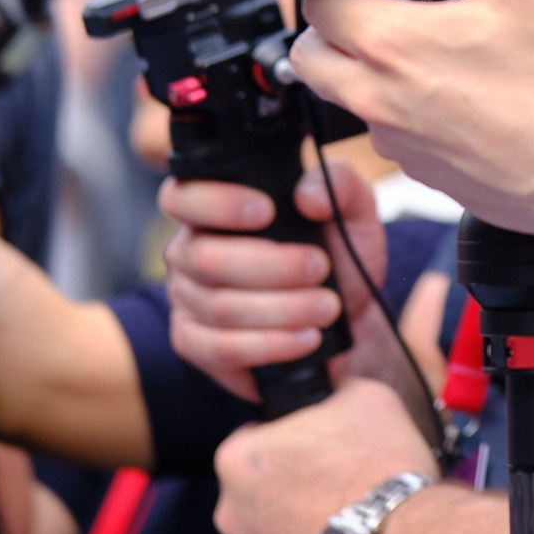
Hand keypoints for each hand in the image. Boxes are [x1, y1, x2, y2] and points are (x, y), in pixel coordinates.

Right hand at [163, 158, 384, 404]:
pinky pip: (222, 348)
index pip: (181, 196)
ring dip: (283, 309)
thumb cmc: (339, 254)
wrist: (348, 316)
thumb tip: (308, 195)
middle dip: (272, 265)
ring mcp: (187, 300)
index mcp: (212, 209)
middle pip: (205, 258)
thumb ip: (338, 184)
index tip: (267, 211)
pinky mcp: (196, 344)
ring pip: (220, 306)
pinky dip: (272, 344)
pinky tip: (307, 337)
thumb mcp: (352, 211)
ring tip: (327, 306)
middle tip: (320, 267)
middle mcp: (189, 251)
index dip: (216, 203)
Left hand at [214, 377, 440, 533]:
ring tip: (339, 518)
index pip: (252, 438)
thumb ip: (333, 388)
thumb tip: (332, 384)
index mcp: (238, 459)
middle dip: (286, 486)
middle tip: (331, 482)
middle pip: (255, 491)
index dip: (287, 438)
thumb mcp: (364, 396)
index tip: (315, 446)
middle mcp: (229, 514)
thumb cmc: (379, 466)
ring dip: (292, 526)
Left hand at [292, 0, 533, 235]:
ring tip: (421, 47)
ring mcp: (397, 143)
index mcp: (392, 46)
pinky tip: (454, 92)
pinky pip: (387, 135)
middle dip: (332, 26)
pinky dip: (402, 110)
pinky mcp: (421, 173)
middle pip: (309, 56)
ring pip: (347, 98)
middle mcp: (379, 101)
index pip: (316, 2)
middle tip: (378, 7)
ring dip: (364, 70)